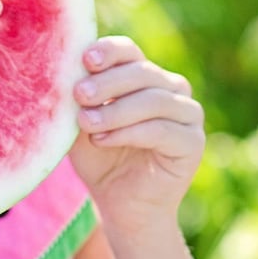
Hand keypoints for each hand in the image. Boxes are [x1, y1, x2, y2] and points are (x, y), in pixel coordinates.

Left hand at [70, 36, 204, 236]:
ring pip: (153, 100)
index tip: (85, 59)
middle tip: (79, 94)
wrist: (121, 206)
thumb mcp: (82, 125)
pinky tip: (103, 140)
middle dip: (107, 83)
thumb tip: (64, 70)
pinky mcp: (193, 142)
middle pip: (142, 72)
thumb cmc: (100, 161)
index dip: (109, 52)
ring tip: (86, 123)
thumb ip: (79, 99)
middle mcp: (171, 89)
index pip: (129, 52)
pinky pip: (162, 129)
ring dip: (116, 110)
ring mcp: (187, 114)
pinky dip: (130, 132)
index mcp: (145, 77)